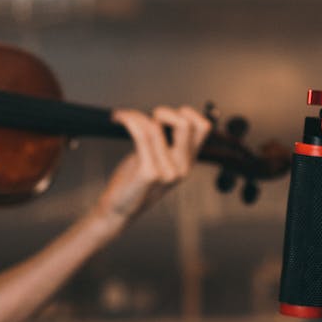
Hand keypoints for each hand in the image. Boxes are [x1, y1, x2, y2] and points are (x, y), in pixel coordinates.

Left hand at [99, 106, 210, 223]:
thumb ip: (167, 142)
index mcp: (187, 161)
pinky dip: (129, 120)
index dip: (188, 113)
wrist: (118, 209)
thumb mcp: (158, 162)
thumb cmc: (134, 184)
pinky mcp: (149, 173)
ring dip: (136, 115)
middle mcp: (182, 167)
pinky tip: (119, 119)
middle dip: (163, 112)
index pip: (203, 128)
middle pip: (185, 123)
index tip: (167, 115)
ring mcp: (167, 171)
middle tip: (145, 118)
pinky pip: (141, 135)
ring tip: (124, 117)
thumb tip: (164, 114)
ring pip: (156, 128)